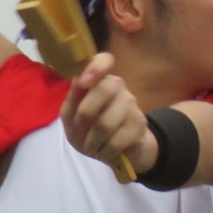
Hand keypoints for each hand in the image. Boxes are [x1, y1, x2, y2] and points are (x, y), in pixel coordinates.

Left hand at [61, 56, 153, 176]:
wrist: (119, 151)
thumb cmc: (90, 130)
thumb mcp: (72, 118)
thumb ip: (72, 100)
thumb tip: (77, 81)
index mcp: (98, 79)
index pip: (104, 60)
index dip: (96, 67)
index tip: (84, 82)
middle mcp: (117, 86)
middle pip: (102, 91)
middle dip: (83, 117)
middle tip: (78, 133)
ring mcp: (131, 103)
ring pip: (106, 122)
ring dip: (92, 142)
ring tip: (91, 148)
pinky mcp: (140, 124)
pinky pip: (117, 140)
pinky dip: (105, 152)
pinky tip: (104, 153)